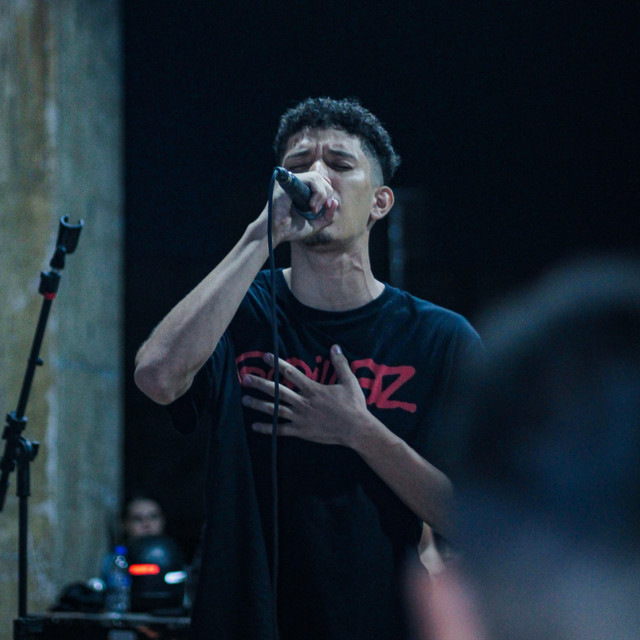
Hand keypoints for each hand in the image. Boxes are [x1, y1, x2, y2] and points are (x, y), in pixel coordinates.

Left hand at [241, 344, 369, 446]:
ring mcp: (300, 418)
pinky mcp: (300, 431)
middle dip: (260, 384)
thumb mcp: (349, 381)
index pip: (291, 374)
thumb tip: (335, 347)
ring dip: (258, 404)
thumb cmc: (353, 405)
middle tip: (245, 378)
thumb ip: (340, 364)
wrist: (356, 430)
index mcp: (313, 389)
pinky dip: (267, 428)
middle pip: (277, 392)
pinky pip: (280, 430)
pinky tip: (254, 426)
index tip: (265, 356)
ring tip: (244, 399)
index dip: (277, 364)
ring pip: (275, 410)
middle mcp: (303, 403)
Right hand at [262, 170, 338, 245]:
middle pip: (321, 178)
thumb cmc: (291, 229)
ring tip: (314, 209)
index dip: (327, 193)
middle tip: (319, 210)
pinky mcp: (289, 182)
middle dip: (327, 194)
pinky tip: (311, 206)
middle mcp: (297, 183)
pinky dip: (317, 192)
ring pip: (317, 177)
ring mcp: (292, 181)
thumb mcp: (315, 224)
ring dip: (322, 194)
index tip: (325, 208)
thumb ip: (327, 215)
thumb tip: (335, 201)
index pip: (321, 182)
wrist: (276, 233)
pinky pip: (311, 178)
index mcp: (302, 190)